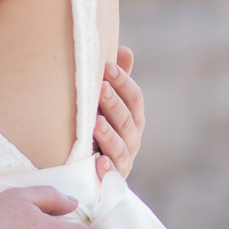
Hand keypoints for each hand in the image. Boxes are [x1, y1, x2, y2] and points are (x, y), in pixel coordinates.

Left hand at [94, 45, 144, 178]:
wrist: (94, 169)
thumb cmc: (101, 127)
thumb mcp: (109, 104)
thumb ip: (117, 81)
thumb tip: (124, 49)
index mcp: (134, 118)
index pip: (135, 99)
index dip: (124, 82)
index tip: (107, 67)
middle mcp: (132, 139)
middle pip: (127, 120)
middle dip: (114, 103)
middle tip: (100, 87)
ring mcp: (123, 160)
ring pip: (120, 147)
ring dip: (109, 134)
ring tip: (95, 122)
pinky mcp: (111, 180)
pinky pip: (111, 176)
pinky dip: (106, 169)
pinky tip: (98, 162)